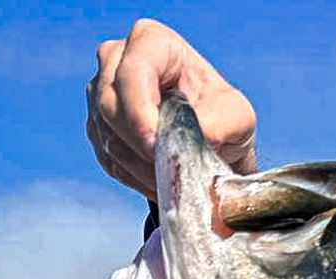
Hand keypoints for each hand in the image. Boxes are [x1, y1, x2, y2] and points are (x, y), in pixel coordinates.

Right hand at [85, 18, 256, 198]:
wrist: (216, 145)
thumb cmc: (225, 120)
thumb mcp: (237, 117)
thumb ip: (218, 123)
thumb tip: (189, 138)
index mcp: (152, 42)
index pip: (132, 73)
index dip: (140, 114)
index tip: (157, 146)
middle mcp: (117, 60)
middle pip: (111, 105)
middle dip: (141, 145)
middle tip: (171, 170)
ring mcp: (101, 93)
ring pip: (106, 135)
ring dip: (140, 166)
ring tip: (172, 178)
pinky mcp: (98, 127)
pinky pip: (107, 156)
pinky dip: (133, 176)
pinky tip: (159, 180)